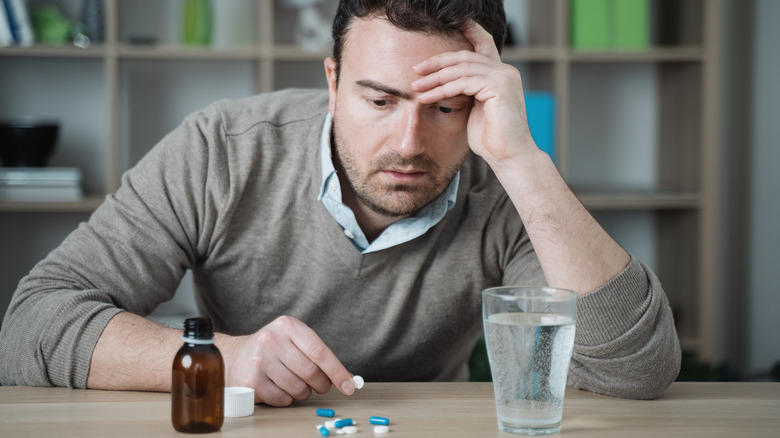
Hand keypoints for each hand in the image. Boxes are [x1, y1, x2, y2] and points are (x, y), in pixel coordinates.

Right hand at [220, 316, 354, 405]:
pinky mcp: (252, 382)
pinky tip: (279, 388)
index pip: (319, 351)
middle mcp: (271, 341)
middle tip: (321, 386)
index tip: (349, 386)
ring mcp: (260, 361)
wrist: (234, 357)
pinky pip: (283, 399)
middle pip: (311, 372)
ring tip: (295, 383)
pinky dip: (287, 398)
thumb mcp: (293, 341)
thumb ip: (319, 355)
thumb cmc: (272, 350)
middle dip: (321, 384)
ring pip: (298, 388)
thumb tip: (349, 379)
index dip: (337, 371)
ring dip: (303, 392)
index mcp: (287, 326)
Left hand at [411, 21, 536, 165]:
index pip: (482, 44)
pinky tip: (426, 97)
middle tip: (416, 69)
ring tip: (415, 87)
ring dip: (434, 78)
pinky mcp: (499, 87)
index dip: (467, 31)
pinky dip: (442, 90)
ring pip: (461, 69)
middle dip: (437, 62)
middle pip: (465, 56)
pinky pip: (463, 83)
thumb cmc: (491, 138)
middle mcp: (505, 71)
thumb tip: (443, 83)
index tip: (448, 26)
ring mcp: (504, 77)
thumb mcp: (474, 108)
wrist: (508, 156)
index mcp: (500, 73)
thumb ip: (465, 90)